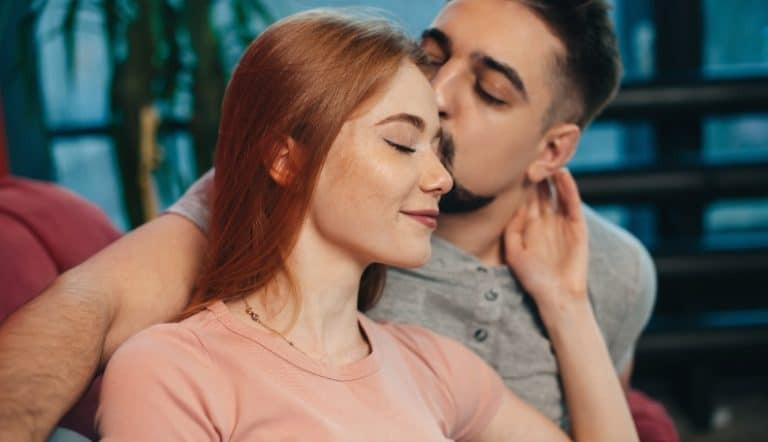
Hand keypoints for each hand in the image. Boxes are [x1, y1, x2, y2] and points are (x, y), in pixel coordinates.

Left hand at [503, 169, 588, 315]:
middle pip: (539, 189)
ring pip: (555, 191)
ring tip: (546, 156)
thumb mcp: (514, 252)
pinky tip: (563, 174)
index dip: (517, 180)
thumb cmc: (533, 278)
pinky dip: (567, 188)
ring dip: (552, 175)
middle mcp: (545, 218)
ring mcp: (561, 220)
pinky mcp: (577, 225)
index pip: (522, 196)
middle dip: (535, 172)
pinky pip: (571, 202)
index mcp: (528, 224)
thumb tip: (511, 206)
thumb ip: (511, 230)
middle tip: (529, 149)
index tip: (509, 160)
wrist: (558, 295)